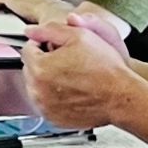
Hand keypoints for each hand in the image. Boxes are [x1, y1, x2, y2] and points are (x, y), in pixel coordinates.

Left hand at [22, 26, 138, 129]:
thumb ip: (50, 30)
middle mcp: (37, 90)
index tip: (57, 46)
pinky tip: (72, 91)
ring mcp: (44, 107)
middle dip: (44, 62)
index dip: (44, 43)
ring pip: (37, 86)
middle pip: (30, 68)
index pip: (28, 49)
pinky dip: (54, 97)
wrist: (120, 96)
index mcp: (40, 68)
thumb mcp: (80, 36)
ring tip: (72, 77)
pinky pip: (46, 103)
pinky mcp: (53, 118)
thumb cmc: (105, 69)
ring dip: (48, 80)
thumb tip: (31, 31)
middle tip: (68, 61)